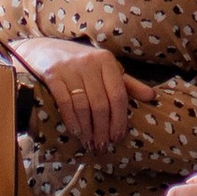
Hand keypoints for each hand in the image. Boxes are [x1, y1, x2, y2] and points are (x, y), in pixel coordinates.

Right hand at [18, 38, 158, 154]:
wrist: (44, 49)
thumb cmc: (80, 62)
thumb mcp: (105, 68)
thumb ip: (127, 83)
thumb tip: (152, 96)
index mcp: (107, 61)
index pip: (118, 95)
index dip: (120, 119)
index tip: (118, 137)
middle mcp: (90, 62)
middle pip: (101, 104)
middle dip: (103, 129)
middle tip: (103, 146)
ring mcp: (70, 68)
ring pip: (84, 106)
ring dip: (88, 129)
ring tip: (90, 143)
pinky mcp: (52, 75)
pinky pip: (65, 103)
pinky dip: (72, 121)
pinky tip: (76, 132)